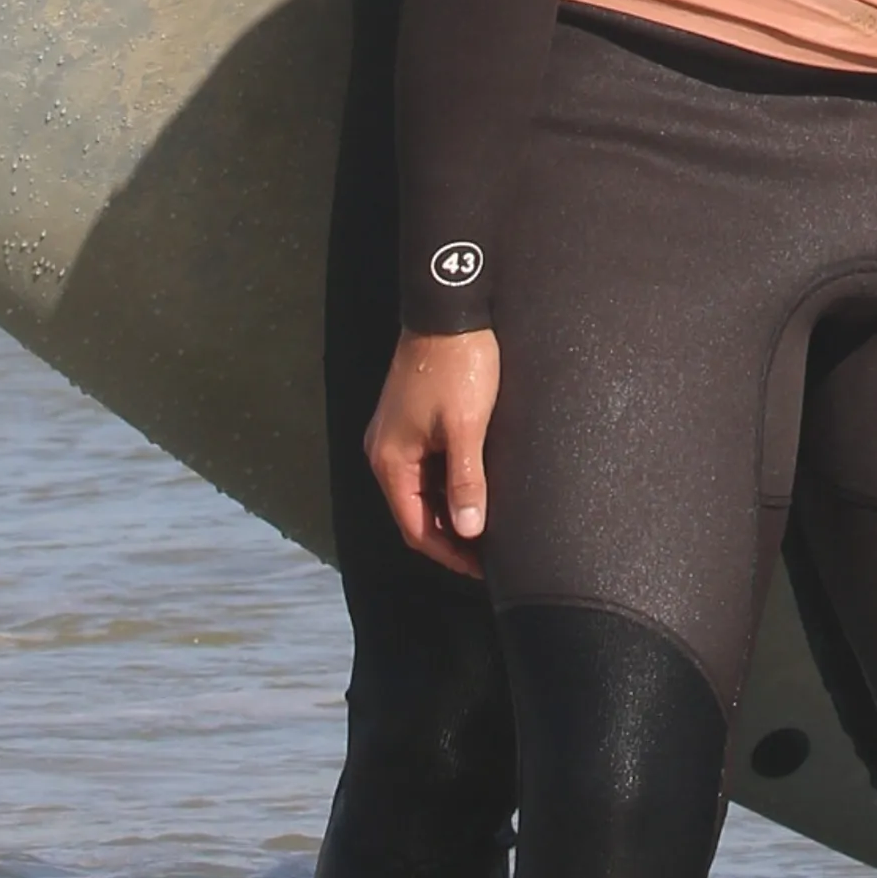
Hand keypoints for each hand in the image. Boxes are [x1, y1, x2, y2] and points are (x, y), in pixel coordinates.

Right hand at [367, 332, 498, 568]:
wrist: (450, 309)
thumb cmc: (459, 366)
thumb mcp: (468, 427)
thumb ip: (466, 480)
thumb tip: (470, 530)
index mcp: (390, 459)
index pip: (415, 528)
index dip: (450, 553)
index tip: (484, 568)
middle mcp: (384, 452)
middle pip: (416, 512)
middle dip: (452, 535)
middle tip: (492, 553)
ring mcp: (395, 436)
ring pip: (422, 490)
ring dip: (451, 510)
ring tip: (490, 526)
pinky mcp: (410, 421)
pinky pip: (426, 467)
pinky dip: (449, 485)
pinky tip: (477, 489)